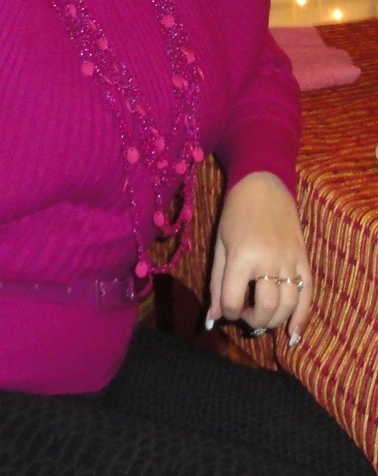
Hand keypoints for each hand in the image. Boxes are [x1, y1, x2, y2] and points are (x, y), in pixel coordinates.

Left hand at [208, 171, 311, 344]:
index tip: (226, 310)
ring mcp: (290, 262)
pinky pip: (308, 295)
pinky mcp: (305, 261)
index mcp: (242, 256)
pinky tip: (294, 334)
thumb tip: (213, 318)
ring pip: (287, 306)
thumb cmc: (234, 214)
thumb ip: (216, 282)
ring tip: (262, 320)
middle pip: (265, 308)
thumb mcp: (219, 245)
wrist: (263, 187)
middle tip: (246, 317)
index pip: (234, 300)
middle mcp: (268, 262)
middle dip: (253, 321)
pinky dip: (301, 318)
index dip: (228, 312)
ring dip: (274, 322)